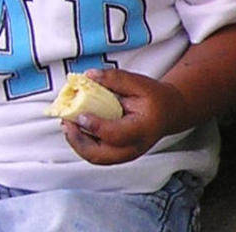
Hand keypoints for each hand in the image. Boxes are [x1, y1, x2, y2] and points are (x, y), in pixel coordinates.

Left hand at [62, 68, 192, 164]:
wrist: (168, 112)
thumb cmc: (155, 98)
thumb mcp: (140, 83)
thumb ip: (115, 79)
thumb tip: (89, 77)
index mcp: (143, 128)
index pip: (115, 135)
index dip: (95, 127)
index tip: (80, 115)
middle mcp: (135, 146)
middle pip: (101, 156)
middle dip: (78, 141)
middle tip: (67, 123)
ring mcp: (126, 154)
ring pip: (96, 158)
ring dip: (77, 143)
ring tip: (68, 125)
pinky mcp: (118, 155)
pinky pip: (96, 155)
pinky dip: (82, 144)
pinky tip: (76, 129)